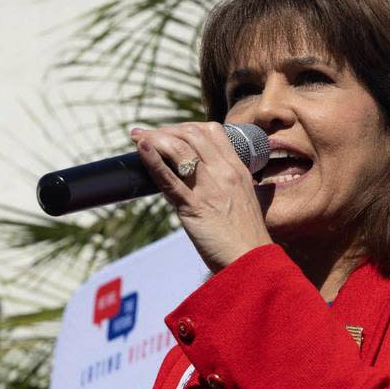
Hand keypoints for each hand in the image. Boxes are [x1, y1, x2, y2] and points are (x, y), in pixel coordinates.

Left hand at [130, 122, 271, 272]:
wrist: (252, 262)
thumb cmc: (245, 238)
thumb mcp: (242, 201)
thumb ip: (227, 186)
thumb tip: (204, 182)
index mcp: (238, 170)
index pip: (212, 131)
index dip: (187, 126)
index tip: (171, 132)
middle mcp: (224, 172)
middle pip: (192, 134)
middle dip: (166, 129)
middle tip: (147, 133)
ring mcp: (209, 187)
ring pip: (179, 149)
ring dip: (154, 138)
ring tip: (137, 137)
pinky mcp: (193, 206)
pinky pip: (168, 177)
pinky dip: (152, 160)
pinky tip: (141, 149)